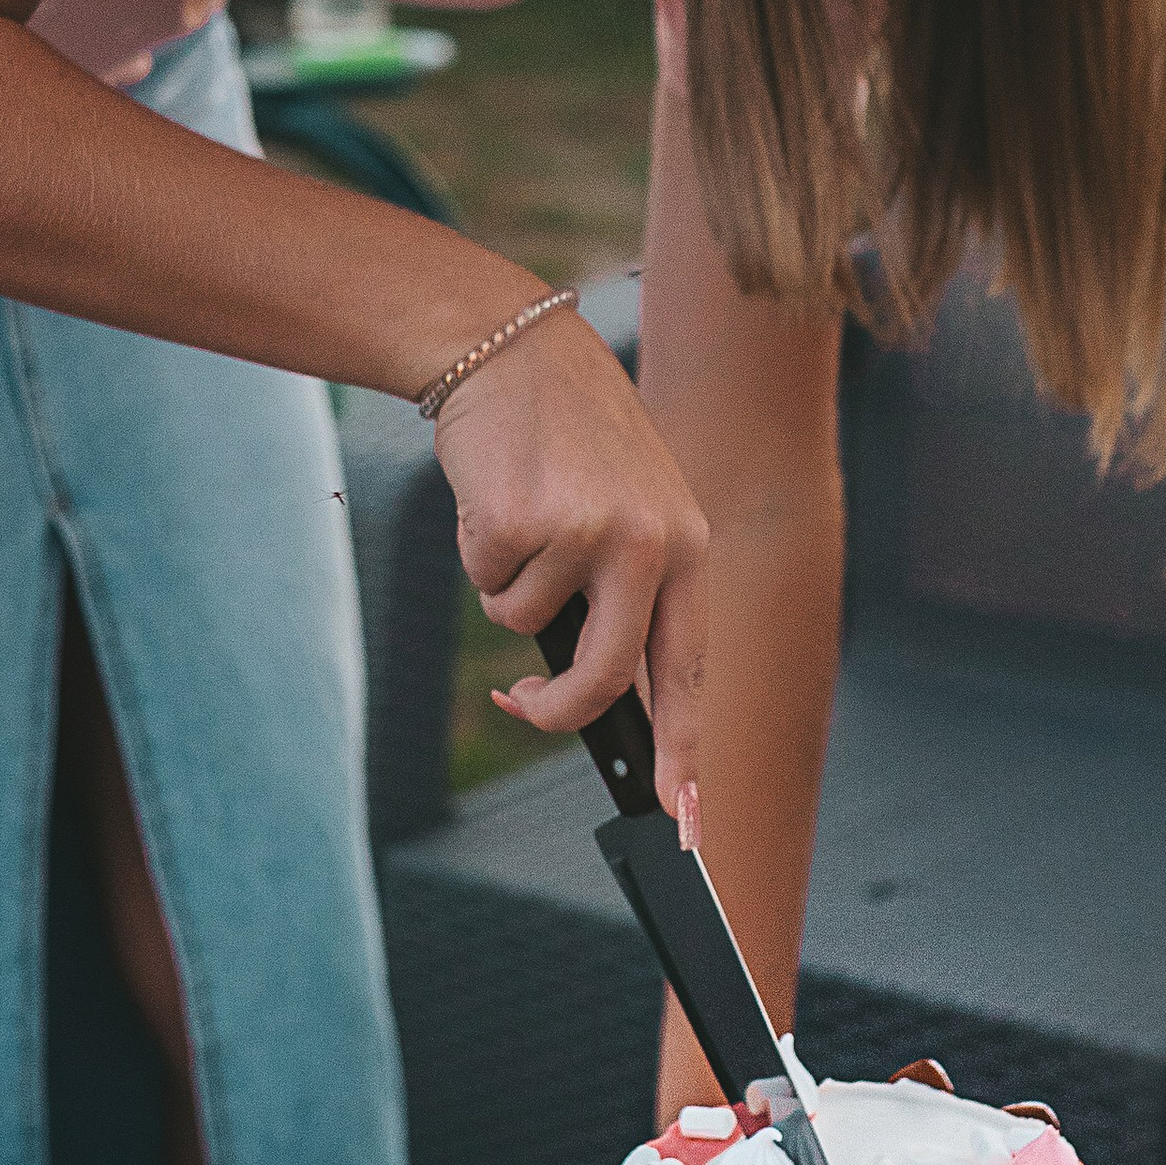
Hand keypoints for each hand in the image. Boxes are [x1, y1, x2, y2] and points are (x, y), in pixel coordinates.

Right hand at [434, 306, 708, 816]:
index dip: (684, 749)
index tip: (682, 814)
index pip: (687, 669)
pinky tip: (497, 493)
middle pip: (604, 679)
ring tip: (523, 512)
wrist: (515, 350)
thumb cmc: (572, 439)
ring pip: (524, 624)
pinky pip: (486, 583)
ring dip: (506, 584)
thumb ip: (631, 591)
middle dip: (553, 707)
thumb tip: (594, 693)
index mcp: (688, 548)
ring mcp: (585, 534)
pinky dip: (477, 551)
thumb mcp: (633, 506)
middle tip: (521, 700)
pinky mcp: (519, 523)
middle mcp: (649, 544)